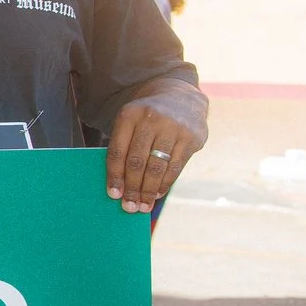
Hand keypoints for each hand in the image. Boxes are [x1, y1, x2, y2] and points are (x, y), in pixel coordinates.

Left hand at [104, 86, 208, 211]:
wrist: (180, 98)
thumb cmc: (146, 119)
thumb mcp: (131, 122)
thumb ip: (124, 147)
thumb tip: (118, 186)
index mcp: (129, 115)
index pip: (118, 151)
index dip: (115, 176)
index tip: (113, 195)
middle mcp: (151, 119)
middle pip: (137, 162)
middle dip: (132, 188)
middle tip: (129, 207)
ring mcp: (173, 128)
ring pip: (157, 167)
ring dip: (148, 191)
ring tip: (143, 206)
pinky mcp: (191, 138)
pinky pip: (175, 167)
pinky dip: (164, 184)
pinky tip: (156, 194)